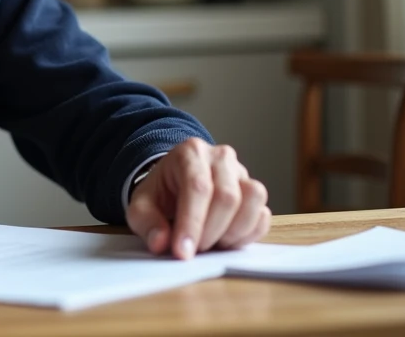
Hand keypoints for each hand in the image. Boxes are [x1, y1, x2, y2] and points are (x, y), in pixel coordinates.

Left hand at [126, 138, 269, 259]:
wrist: (176, 182)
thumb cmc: (161, 192)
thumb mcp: (141, 205)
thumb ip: (146, 222)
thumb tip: (161, 242)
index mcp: (190, 152)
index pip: (197, 187)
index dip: (192, 223)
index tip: (183, 252)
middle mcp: (220, 157)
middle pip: (227, 197)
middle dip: (210, 232)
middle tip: (194, 250)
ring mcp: (241, 173)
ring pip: (252, 200)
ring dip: (233, 232)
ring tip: (212, 243)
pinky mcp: (254, 192)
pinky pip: (263, 214)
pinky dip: (248, 234)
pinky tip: (227, 240)